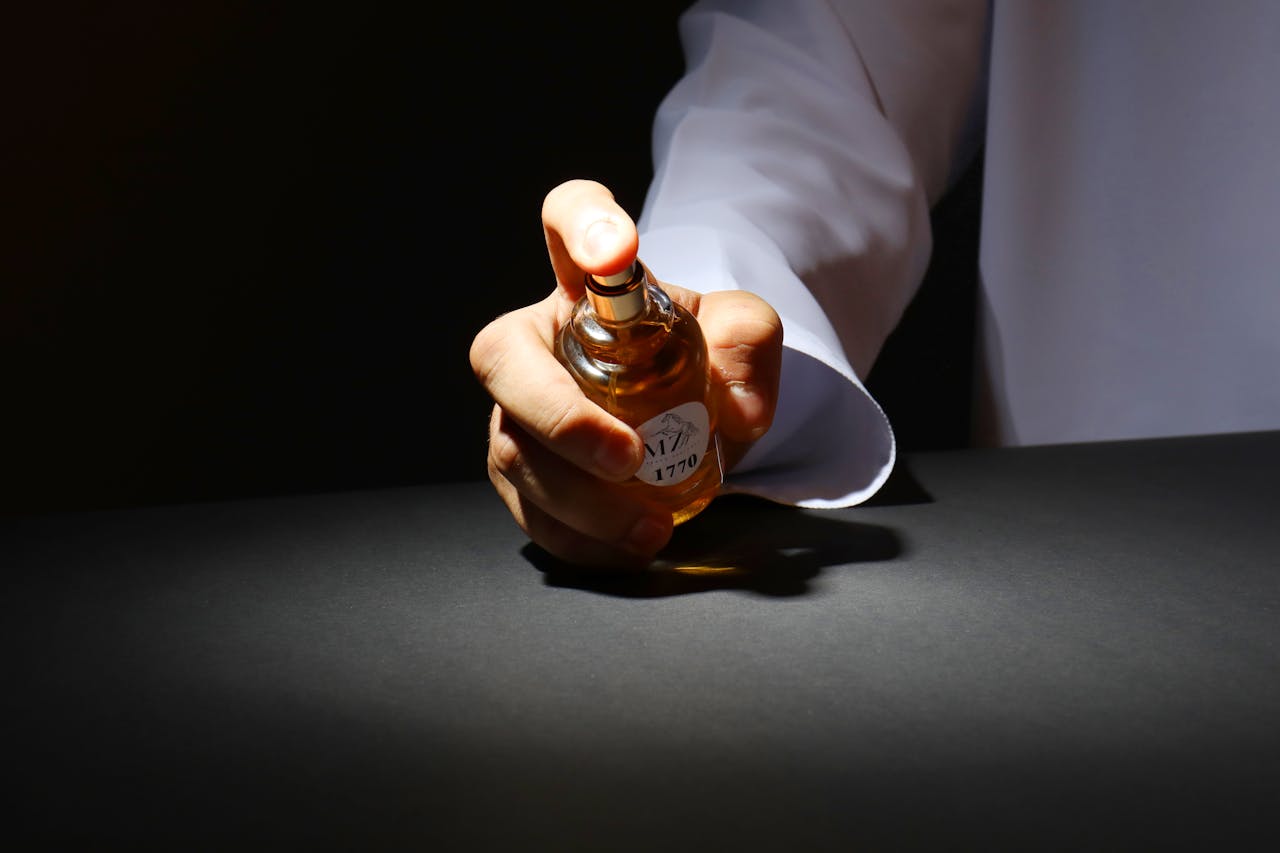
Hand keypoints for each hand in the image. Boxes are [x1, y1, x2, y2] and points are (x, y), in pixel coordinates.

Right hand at [470, 179, 781, 567]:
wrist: (687, 424)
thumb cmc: (701, 365)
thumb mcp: (744, 340)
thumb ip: (751, 344)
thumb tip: (733, 403)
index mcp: (592, 285)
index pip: (571, 216)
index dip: (582, 223)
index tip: (617, 251)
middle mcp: (540, 340)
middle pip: (503, 357)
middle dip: (560, 416)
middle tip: (628, 458)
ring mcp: (518, 411)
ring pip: (514, 451)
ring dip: (580, 500)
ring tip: (650, 527)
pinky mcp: (522, 475)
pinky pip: (530, 512)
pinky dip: (579, 539)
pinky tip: (629, 547)